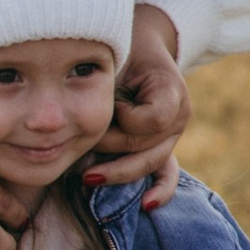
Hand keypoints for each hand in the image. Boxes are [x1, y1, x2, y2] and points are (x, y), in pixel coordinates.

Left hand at [85, 2, 190, 207]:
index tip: (110, 104)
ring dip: (117, 173)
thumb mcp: (115, 55)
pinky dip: (159, 191)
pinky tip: (145, 205)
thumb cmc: (122, 47)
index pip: (153, 120)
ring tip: (87, 178)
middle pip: (145, 146)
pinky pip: (167, 174)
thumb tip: (70, 110)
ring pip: (150, 164)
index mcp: (172, 90)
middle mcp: (180, 116)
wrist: (139, 44)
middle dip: (109, 148)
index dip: (128, 118)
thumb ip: (103, 81)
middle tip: (76, 149)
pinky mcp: (164, 146)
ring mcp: (174, 135)